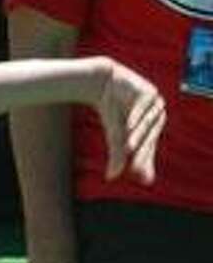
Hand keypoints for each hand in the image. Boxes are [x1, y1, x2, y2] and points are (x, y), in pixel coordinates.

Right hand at [95, 59, 164, 183]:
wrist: (105, 85)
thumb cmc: (112, 111)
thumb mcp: (114, 136)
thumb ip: (117, 155)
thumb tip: (111, 177)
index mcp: (152, 127)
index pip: (149, 147)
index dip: (145, 161)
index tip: (140, 176)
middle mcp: (157, 115)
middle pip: (150, 136)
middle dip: (142, 152)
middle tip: (135, 168)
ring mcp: (154, 102)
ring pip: (147, 122)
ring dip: (137, 136)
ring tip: (127, 149)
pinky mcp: (148, 90)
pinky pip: (143, 105)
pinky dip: (136, 116)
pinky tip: (128, 126)